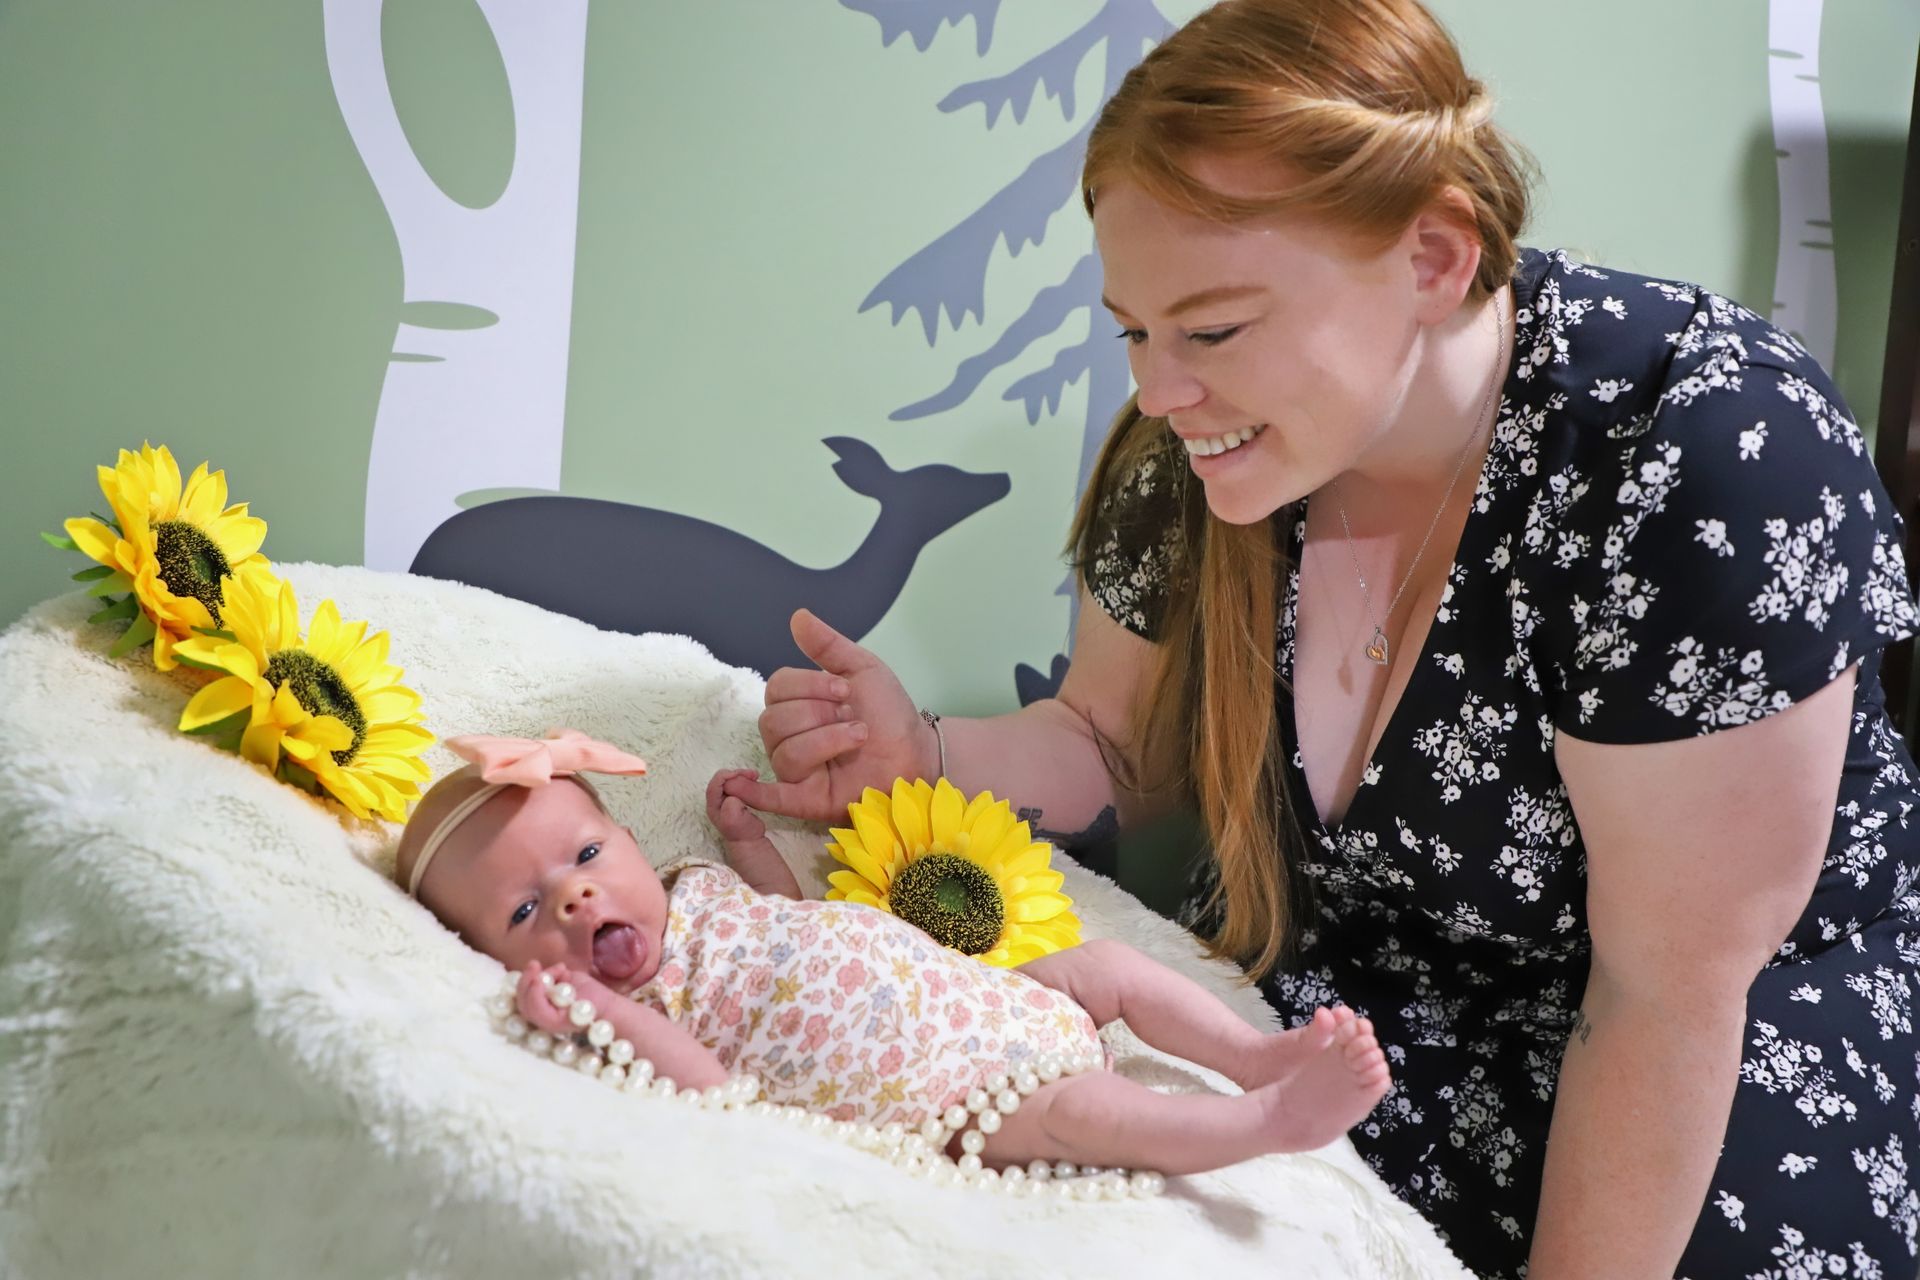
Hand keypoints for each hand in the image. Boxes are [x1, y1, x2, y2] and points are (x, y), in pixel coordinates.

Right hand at [513, 961, 613, 1037]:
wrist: (609, 1006)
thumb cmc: (589, 994)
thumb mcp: (568, 980)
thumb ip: (553, 977)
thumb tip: (543, 972)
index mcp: (543, 1009)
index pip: (524, 998)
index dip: (524, 981)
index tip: (534, 963)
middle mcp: (542, 1019)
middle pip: (522, 1003)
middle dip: (524, 981)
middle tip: (533, 964)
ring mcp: (547, 1024)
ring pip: (527, 1007)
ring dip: (529, 986)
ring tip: (539, 973)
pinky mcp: (555, 1024)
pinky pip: (538, 1010)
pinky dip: (536, 993)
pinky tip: (541, 980)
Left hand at [706, 768, 768, 842]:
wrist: (749, 840)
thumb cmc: (742, 831)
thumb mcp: (733, 820)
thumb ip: (731, 805)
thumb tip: (734, 796)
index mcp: (713, 805)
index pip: (715, 784)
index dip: (726, 776)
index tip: (742, 776)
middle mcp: (716, 800)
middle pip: (722, 779)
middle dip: (736, 774)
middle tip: (753, 775)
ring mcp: (724, 798)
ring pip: (730, 780)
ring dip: (741, 776)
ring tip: (755, 776)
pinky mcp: (733, 797)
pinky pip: (736, 783)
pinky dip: (744, 779)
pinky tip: (753, 780)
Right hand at [730, 609, 934, 823]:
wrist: (917, 750)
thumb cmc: (889, 713)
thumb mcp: (863, 670)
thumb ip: (828, 646)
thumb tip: (798, 616)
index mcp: (797, 705)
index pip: (777, 688)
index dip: (809, 686)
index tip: (845, 689)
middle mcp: (789, 737)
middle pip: (774, 721)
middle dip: (818, 714)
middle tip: (853, 717)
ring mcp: (797, 771)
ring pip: (784, 752)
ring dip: (827, 740)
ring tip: (859, 738)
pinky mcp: (807, 801)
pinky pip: (772, 799)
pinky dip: (754, 795)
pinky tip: (742, 790)